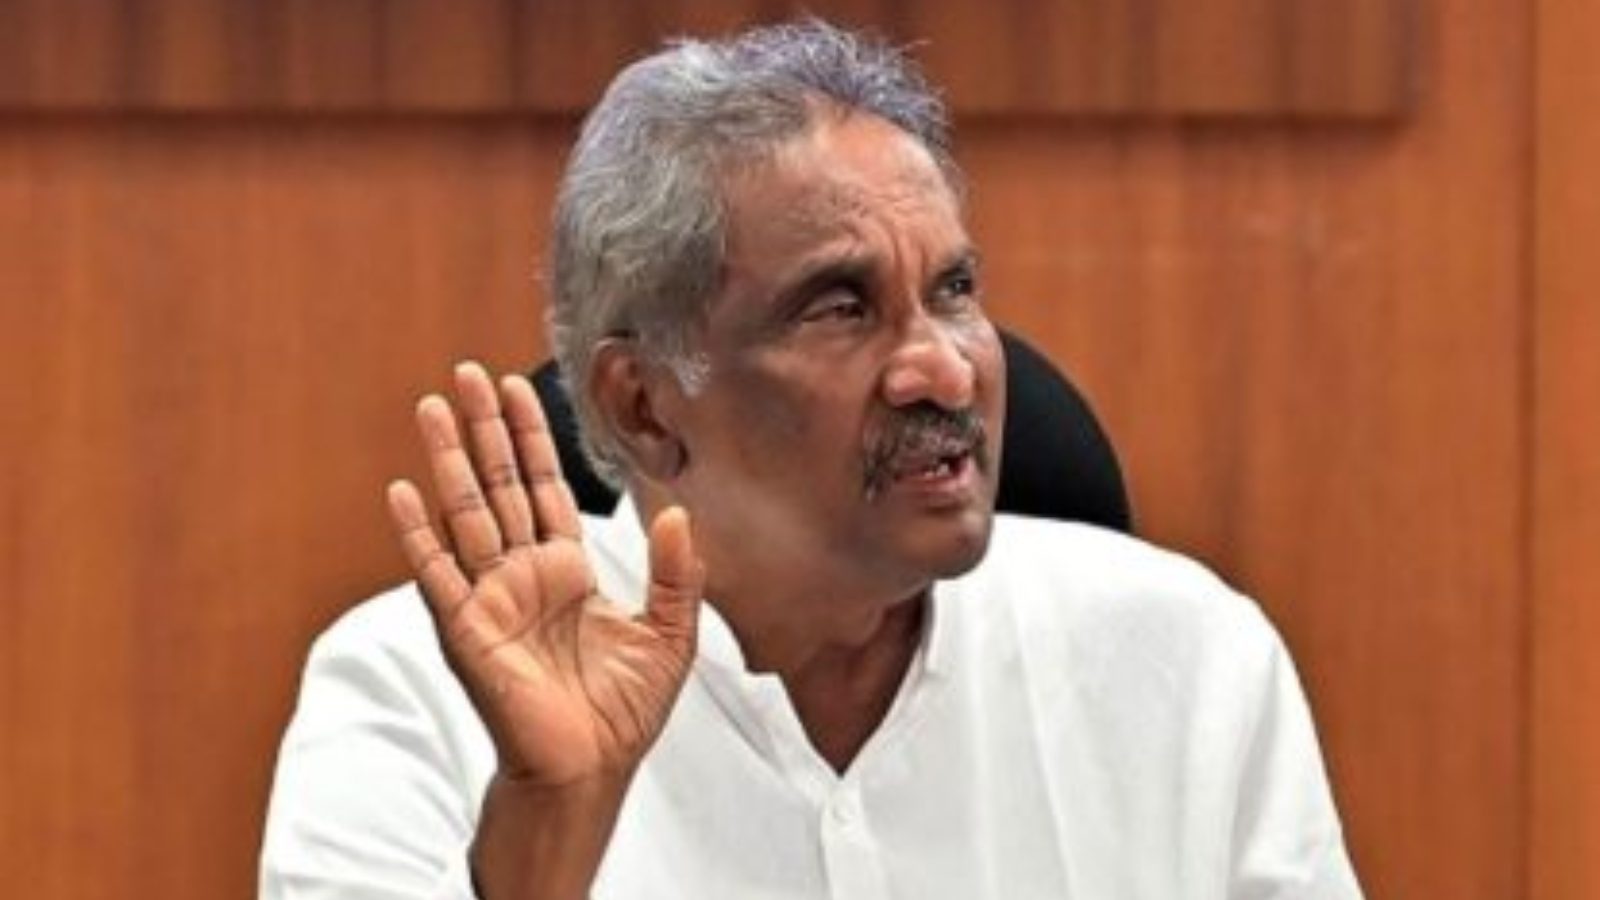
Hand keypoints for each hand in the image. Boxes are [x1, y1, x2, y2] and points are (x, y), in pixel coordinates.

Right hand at [385, 362, 703, 788]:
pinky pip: (438, 574)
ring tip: (431, 407)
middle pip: (498, 485)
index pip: (544, 487)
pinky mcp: (467, 630)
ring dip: (448, 460)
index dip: (531, 438)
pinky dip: (418, 534)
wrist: (589, 773)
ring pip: (465, 513)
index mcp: (566, 570)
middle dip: (484, 428)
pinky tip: (402, 492)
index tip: (518, 387)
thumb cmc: (622, 714)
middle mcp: (522, 575)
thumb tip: (682, 512)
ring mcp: (489, 598)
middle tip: (464, 372)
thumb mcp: (670, 635)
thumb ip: (677, 574)